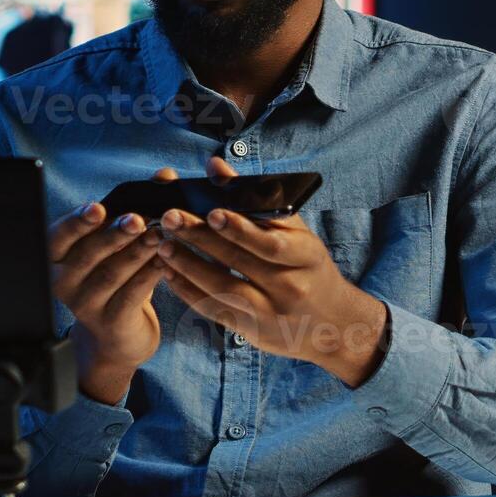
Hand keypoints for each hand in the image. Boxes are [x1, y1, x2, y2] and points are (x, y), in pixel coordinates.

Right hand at [48, 168, 176, 403]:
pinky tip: (165, 262)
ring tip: (158, 235)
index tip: (97, 208)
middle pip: (86, 254)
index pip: (58, 236)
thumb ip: (139, 205)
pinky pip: (130, 296)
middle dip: (113, 234)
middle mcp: (64, 282)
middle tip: (137, 220)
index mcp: (58, 257)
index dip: (77, 222)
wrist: (119, 334)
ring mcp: (84, 305)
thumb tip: (164, 175)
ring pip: (110, 274)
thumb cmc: (118, 277)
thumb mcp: (120, 243)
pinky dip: (149, 275)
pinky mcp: (110, 323)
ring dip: (136, 252)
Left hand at [155, 157, 389, 386]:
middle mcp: (290, 286)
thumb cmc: (308, 267)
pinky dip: (189, 291)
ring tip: (163, 244)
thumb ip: (258, 199)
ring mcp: (270, 312)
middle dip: (201, 238)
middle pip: (240, 261)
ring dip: (188, 265)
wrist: (332, 323)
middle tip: (171, 218)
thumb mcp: (298, 233)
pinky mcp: (252, 330)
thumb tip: (215, 166)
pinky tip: (170, 273)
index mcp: (306, 255)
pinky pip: (214, 310)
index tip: (212, 212)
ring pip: (222, 288)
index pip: (272, 243)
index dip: (241, 229)